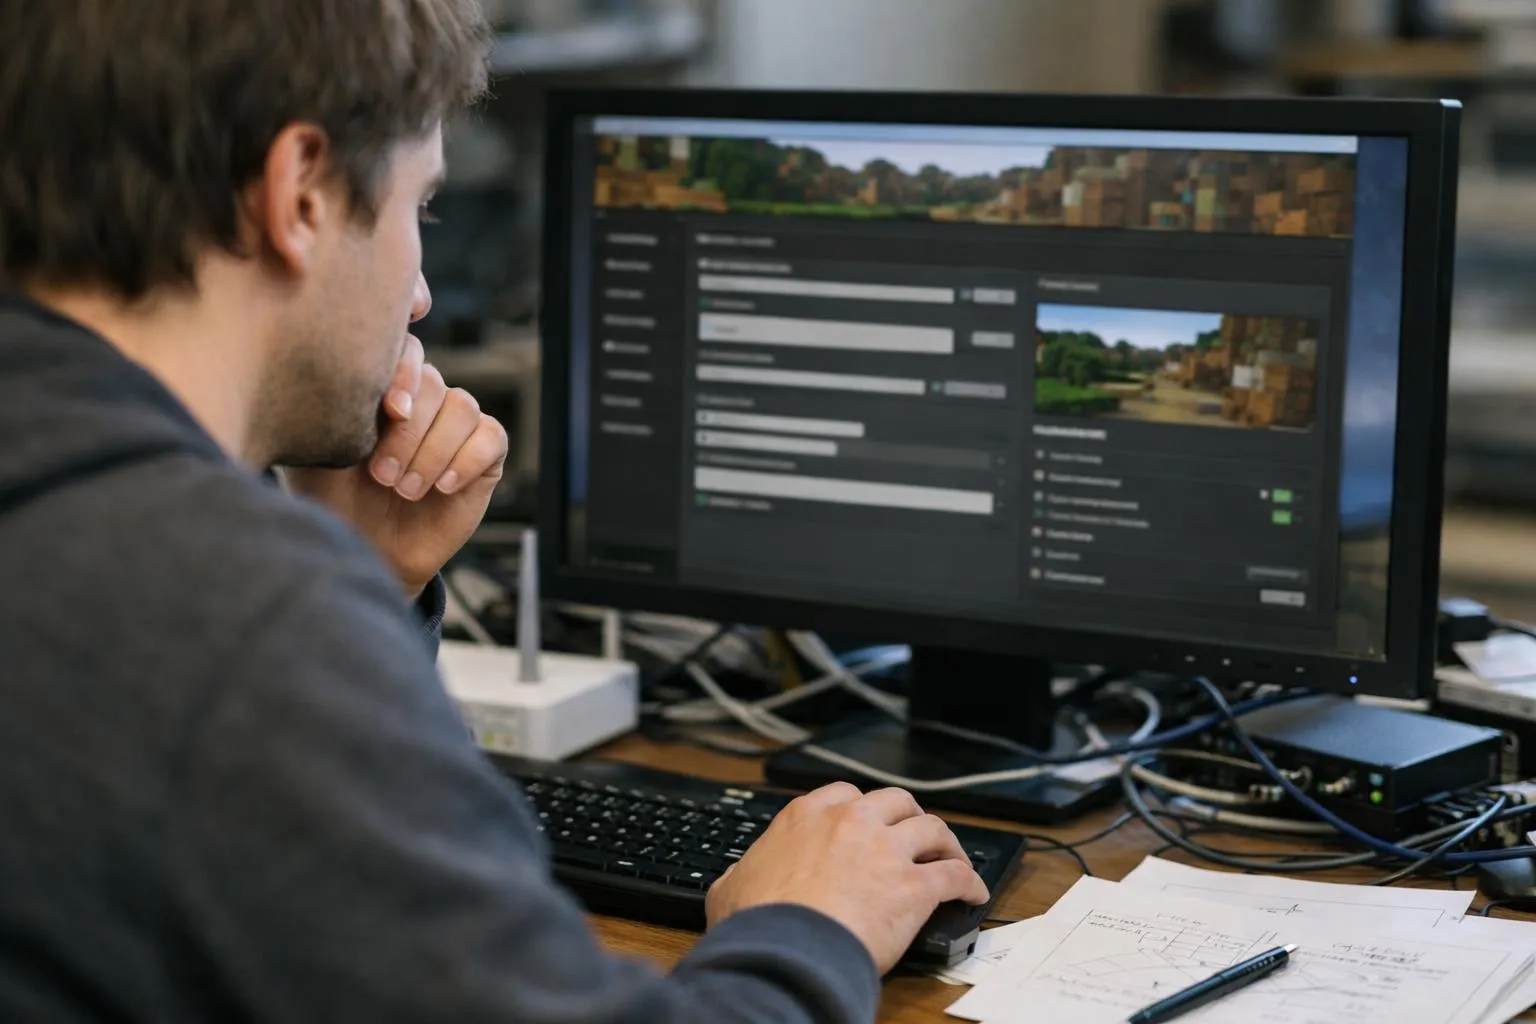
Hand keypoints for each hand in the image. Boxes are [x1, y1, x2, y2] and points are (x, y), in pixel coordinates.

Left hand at [284, 336, 507, 596]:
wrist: (365, 551)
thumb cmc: (333, 501)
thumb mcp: (317, 451)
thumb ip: (330, 410)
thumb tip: (342, 374)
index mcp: (382, 388)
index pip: (405, 349)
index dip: (404, 370)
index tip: (391, 409)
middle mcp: (423, 401)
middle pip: (433, 383)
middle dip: (407, 433)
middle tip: (381, 475)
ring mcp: (454, 427)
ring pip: (463, 407)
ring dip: (433, 451)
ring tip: (406, 490)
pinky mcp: (484, 457)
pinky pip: (491, 437)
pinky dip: (467, 460)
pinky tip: (442, 486)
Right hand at [704, 783, 987, 973]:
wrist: (786, 949)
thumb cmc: (757, 923)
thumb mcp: (731, 887)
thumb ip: (741, 874)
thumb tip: (735, 882)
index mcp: (806, 816)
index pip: (845, 795)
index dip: (862, 808)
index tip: (868, 821)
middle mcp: (851, 822)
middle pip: (896, 801)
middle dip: (909, 815)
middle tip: (914, 834)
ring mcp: (886, 850)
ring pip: (933, 829)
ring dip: (947, 842)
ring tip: (953, 857)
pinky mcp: (915, 886)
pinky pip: (955, 875)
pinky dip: (969, 882)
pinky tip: (973, 894)